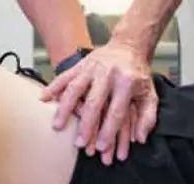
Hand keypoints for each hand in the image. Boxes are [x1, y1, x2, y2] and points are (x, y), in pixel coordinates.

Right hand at [40, 40, 158, 163]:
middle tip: (79, 144)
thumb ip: (148, 117)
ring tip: (57, 126)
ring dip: (65, 108)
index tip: (100, 147)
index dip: (108, 131)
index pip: (116, 111)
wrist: (129, 46)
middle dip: (86, 125)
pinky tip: (43, 98)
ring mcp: (92, 68)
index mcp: (127, 83)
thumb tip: (140, 138)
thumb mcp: (150, 94)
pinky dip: (53, 86)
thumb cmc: (138, 75)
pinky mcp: (81, 64)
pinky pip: (65, 76)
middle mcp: (108, 74)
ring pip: (75, 89)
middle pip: (94, 103)